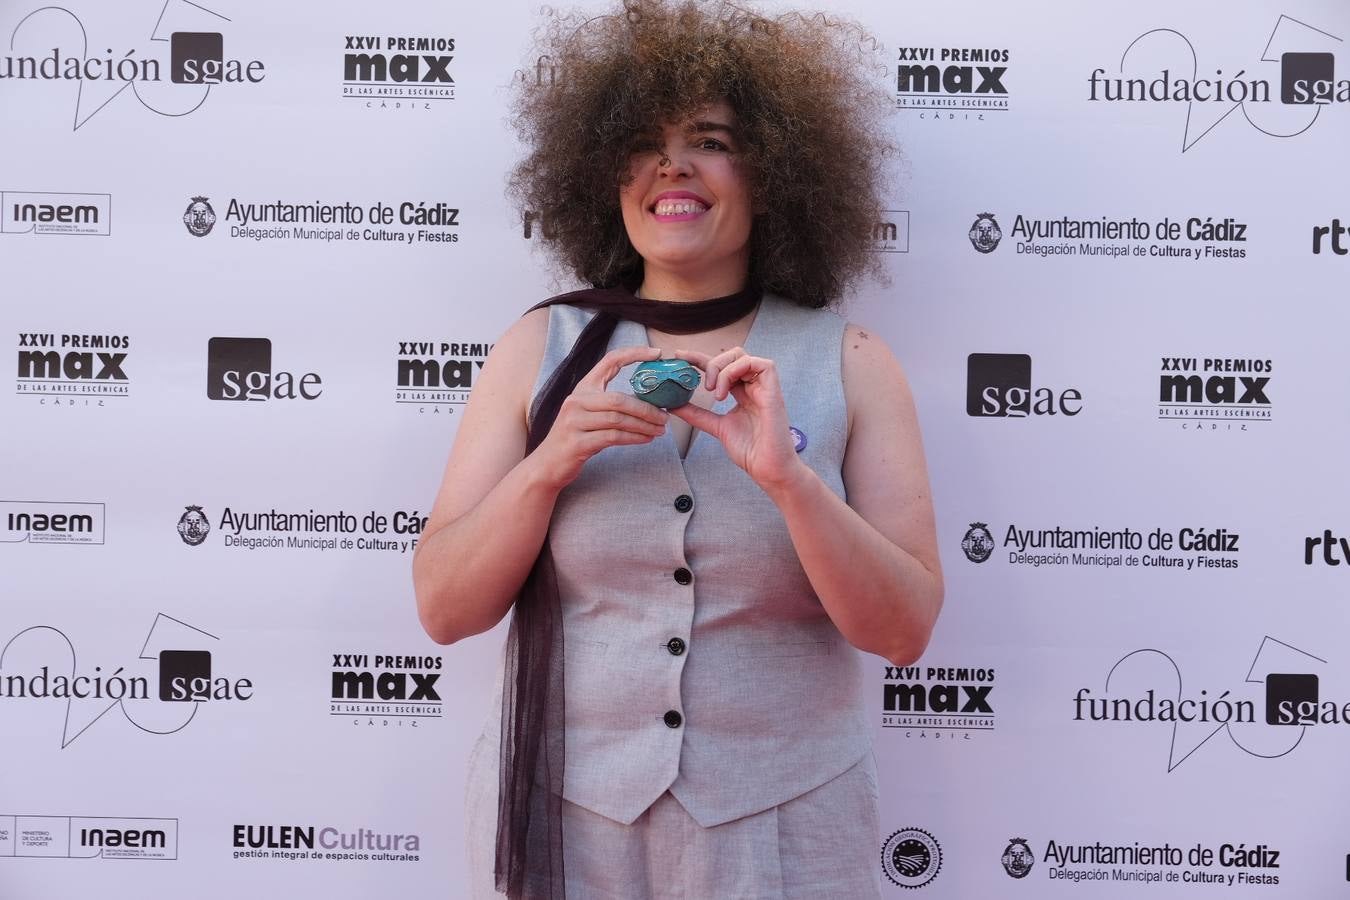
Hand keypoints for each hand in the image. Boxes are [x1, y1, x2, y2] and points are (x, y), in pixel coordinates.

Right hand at [532, 346, 667, 489]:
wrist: (548, 464)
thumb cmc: (575, 437)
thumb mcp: (588, 412)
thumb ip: (610, 402)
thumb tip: (649, 399)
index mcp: (582, 388)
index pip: (610, 360)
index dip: (634, 354)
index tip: (657, 354)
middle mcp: (576, 401)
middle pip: (619, 399)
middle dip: (647, 408)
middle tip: (666, 416)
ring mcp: (574, 422)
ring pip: (618, 419)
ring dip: (644, 425)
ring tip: (660, 430)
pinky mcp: (577, 443)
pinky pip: (613, 437)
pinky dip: (634, 438)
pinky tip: (646, 439)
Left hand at [668, 347, 807, 491]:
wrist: (766, 468)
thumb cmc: (749, 451)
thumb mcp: (716, 427)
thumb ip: (697, 414)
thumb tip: (672, 405)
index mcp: (742, 393)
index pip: (721, 367)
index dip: (700, 358)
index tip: (680, 357)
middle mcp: (753, 386)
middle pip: (733, 355)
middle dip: (711, 362)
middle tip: (702, 385)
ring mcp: (764, 387)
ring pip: (743, 356)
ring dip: (722, 369)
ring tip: (714, 392)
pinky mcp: (773, 390)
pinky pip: (760, 364)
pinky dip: (736, 370)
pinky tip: (726, 390)